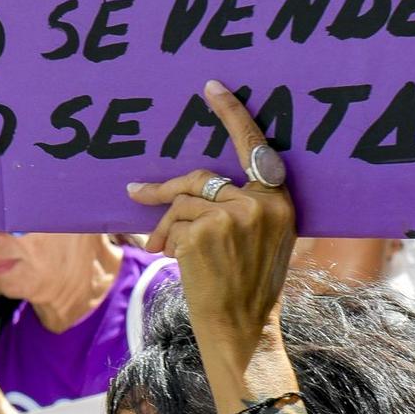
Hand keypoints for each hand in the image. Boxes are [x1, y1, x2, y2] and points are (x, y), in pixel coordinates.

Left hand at [128, 80, 296, 353]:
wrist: (240, 326)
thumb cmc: (246, 286)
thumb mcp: (258, 240)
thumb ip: (238, 209)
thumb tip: (187, 191)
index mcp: (279, 201)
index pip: (255, 148)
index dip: (232, 114)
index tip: (211, 87)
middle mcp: (260, 203)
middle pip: (199, 179)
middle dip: (163, 190)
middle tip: (134, 193)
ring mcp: (233, 216)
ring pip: (181, 204)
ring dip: (165, 228)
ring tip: (166, 252)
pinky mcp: (205, 231)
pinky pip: (173, 225)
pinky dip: (167, 242)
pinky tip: (178, 263)